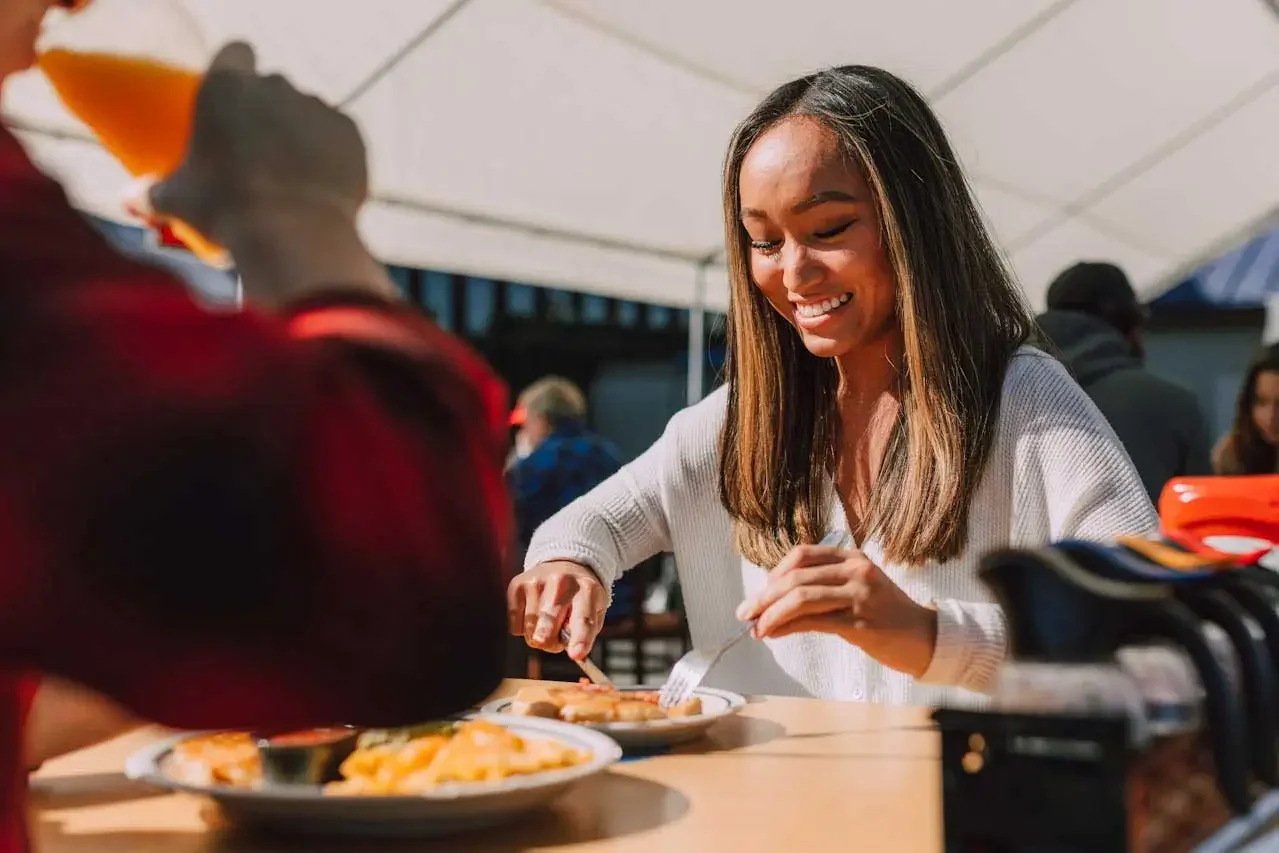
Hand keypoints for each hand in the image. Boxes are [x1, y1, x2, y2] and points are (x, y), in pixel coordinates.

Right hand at [147, 43, 395, 308]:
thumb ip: (151, 192)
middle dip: (269, 110)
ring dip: (303, 132)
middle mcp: (276, 86)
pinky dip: (333, 152)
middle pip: (274, 86)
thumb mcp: (178, 200)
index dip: (237, 69)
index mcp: (227, 87)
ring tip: (293, 174)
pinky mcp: (351, 132)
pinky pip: (340, 135)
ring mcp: (317, 106)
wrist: (293, 233)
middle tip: (261, 150)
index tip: (236, 95)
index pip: (236, 52)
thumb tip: (127, 199)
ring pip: (309, 111)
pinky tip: (321, 182)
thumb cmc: (225, 210)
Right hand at [507, 561, 607, 660]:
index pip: (583, 619)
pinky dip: (524, 629)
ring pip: (530, 633)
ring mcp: (536, 583)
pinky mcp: (516, 586)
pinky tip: (534, 614)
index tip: (577, 655)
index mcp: (587, 589)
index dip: (580, 639)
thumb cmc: (580, 597)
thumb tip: (575, 653)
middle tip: (558, 637)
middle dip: (551, 644)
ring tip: (548, 622)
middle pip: (547, 631)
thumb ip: (587, 632)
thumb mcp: (595, 611)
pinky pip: (515, 627)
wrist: (564, 566)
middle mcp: (560, 582)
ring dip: (539, 636)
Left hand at [736, 544, 938, 677]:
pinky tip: (774, 633)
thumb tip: (773, 603)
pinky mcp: (860, 623)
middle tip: (744, 613)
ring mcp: (859, 595)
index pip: (802, 555)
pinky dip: (787, 626)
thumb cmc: (885, 615)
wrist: (926, 638)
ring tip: (756, 628)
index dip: (774, 573)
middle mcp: (855, 570)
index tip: (760, 594)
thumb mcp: (857, 590)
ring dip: (771, 613)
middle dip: (764, 596)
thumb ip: (822, 589)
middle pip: (796, 576)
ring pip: (801, 597)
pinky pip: (814, 621)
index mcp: (852, 557)